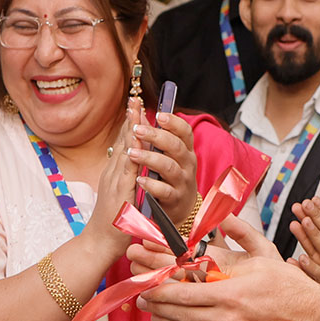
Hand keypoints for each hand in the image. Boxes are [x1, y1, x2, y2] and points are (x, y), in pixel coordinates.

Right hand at [83, 97, 144, 265]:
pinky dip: (133, 156)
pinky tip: (139, 143)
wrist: (99, 243)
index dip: (130, 123)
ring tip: (136, 111)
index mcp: (116, 173)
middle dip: (130, 119)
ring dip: (131, 131)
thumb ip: (128, 178)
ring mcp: (115, 183)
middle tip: (135, 97)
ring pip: (125, 152)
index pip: (124, 143)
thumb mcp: (122, 193)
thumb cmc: (114, 220)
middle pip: (123, 141)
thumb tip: (136, 163)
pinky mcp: (120, 194)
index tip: (135, 104)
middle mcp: (113, 174)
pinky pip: (128, 172)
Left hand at [131, 111, 197, 226]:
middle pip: (176, 146)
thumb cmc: (169, 177)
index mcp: (185, 150)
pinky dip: (152, 185)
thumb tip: (138, 112)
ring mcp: (182, 182)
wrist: (178, 208)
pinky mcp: (175, 199)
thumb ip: (154, 137)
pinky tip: (139, 179)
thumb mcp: (166, 156)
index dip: (174, 122)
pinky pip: (165, 191)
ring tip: (132, 153)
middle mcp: (187, 164)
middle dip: (156, 136)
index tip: (158, 115)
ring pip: (169, 167)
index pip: (185, 131)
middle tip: (137, 129)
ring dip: (150, 158)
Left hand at [137, 213, 319, 320]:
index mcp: (230, 292)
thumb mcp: (267, 255)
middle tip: (139, 293)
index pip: (183, 290)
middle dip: (154, 302)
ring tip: (150, 309)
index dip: (159, 286)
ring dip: (164, 318)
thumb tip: (225, 216)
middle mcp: (225, 317)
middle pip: (178, 311)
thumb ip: (243, 234)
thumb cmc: (292, 287)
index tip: (144, 278)